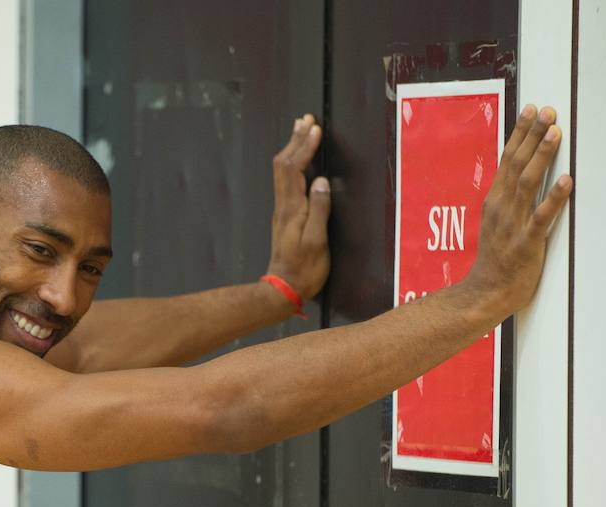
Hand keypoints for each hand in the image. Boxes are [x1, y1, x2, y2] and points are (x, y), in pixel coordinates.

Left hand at [266, 114, 331, 301]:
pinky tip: (299, 160)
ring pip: (282, 171)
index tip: (315, 127)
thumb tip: (322, 181)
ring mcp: (282, 210)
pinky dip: (292, 163)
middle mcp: (283, 206)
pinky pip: (286, 181)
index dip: (305, 146)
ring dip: (292, 148)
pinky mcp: (285, 216)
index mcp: (292, 209)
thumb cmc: (304, 269)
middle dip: (296, 139)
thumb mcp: (317, 242)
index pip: (295, 169)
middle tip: (306, 118)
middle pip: (284, 164)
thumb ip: (319, 211)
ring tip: (301, 129)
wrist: (283, 289)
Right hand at [464, 104, 572, 316]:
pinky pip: (541, 217)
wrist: (485, 293)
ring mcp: (513, 224)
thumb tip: (519, 173)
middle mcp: (502, 208)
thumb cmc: (495, 260)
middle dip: (533, 135)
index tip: (532, 109)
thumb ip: (507, 198)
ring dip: (542, 156)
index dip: (520, 133)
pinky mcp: (527, 242)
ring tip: (555, 134)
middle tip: (548, 111)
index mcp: (494, 201)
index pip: (507, 160)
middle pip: (517, 164)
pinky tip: (566, 181)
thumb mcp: (494, 222)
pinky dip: (554, 198)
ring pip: (528, 183)